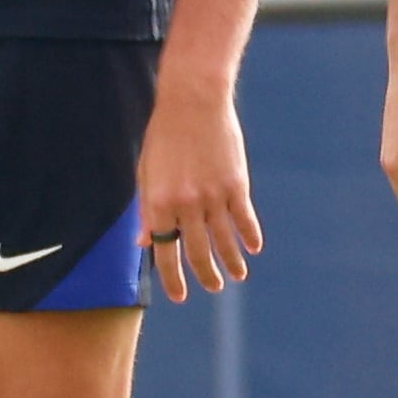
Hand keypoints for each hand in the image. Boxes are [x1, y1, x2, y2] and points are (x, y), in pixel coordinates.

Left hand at [136, 73, 263, 301]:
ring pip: (224, 241)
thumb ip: (146, 210)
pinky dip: (250, 236)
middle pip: (196, 252)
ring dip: (231, 263)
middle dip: (205, 276)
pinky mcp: (236, 183)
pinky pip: (244, 218)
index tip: (180, 295)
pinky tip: (254, 248)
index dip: (173, 278)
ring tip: (238, 276)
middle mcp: (185, 204)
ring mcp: (212, 195)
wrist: (193, 101)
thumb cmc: (165, 136)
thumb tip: (144, 243)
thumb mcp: (146, 173)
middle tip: (213, 288)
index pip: (165, 253)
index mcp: (158, 203)